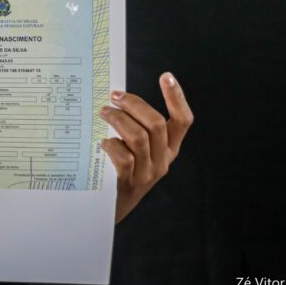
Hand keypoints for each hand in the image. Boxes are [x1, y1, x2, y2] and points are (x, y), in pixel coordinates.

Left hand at [100, 72, 192, 223]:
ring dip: (118, 119)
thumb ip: (136, 127)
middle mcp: (163, 161)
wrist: (111, 208)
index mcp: (169, 149)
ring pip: (139, 138)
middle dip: (135, 104)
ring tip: (104, 113)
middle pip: (157, 124)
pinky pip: (122, 157)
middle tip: (115, 96)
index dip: (177, 97)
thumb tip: (119, 96)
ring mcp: (148, 173)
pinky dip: (110, 145)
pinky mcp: (130, 183)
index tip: (166, 76)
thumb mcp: (138, 149)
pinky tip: (102, 143)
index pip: (183, 121)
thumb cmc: (122, 170)